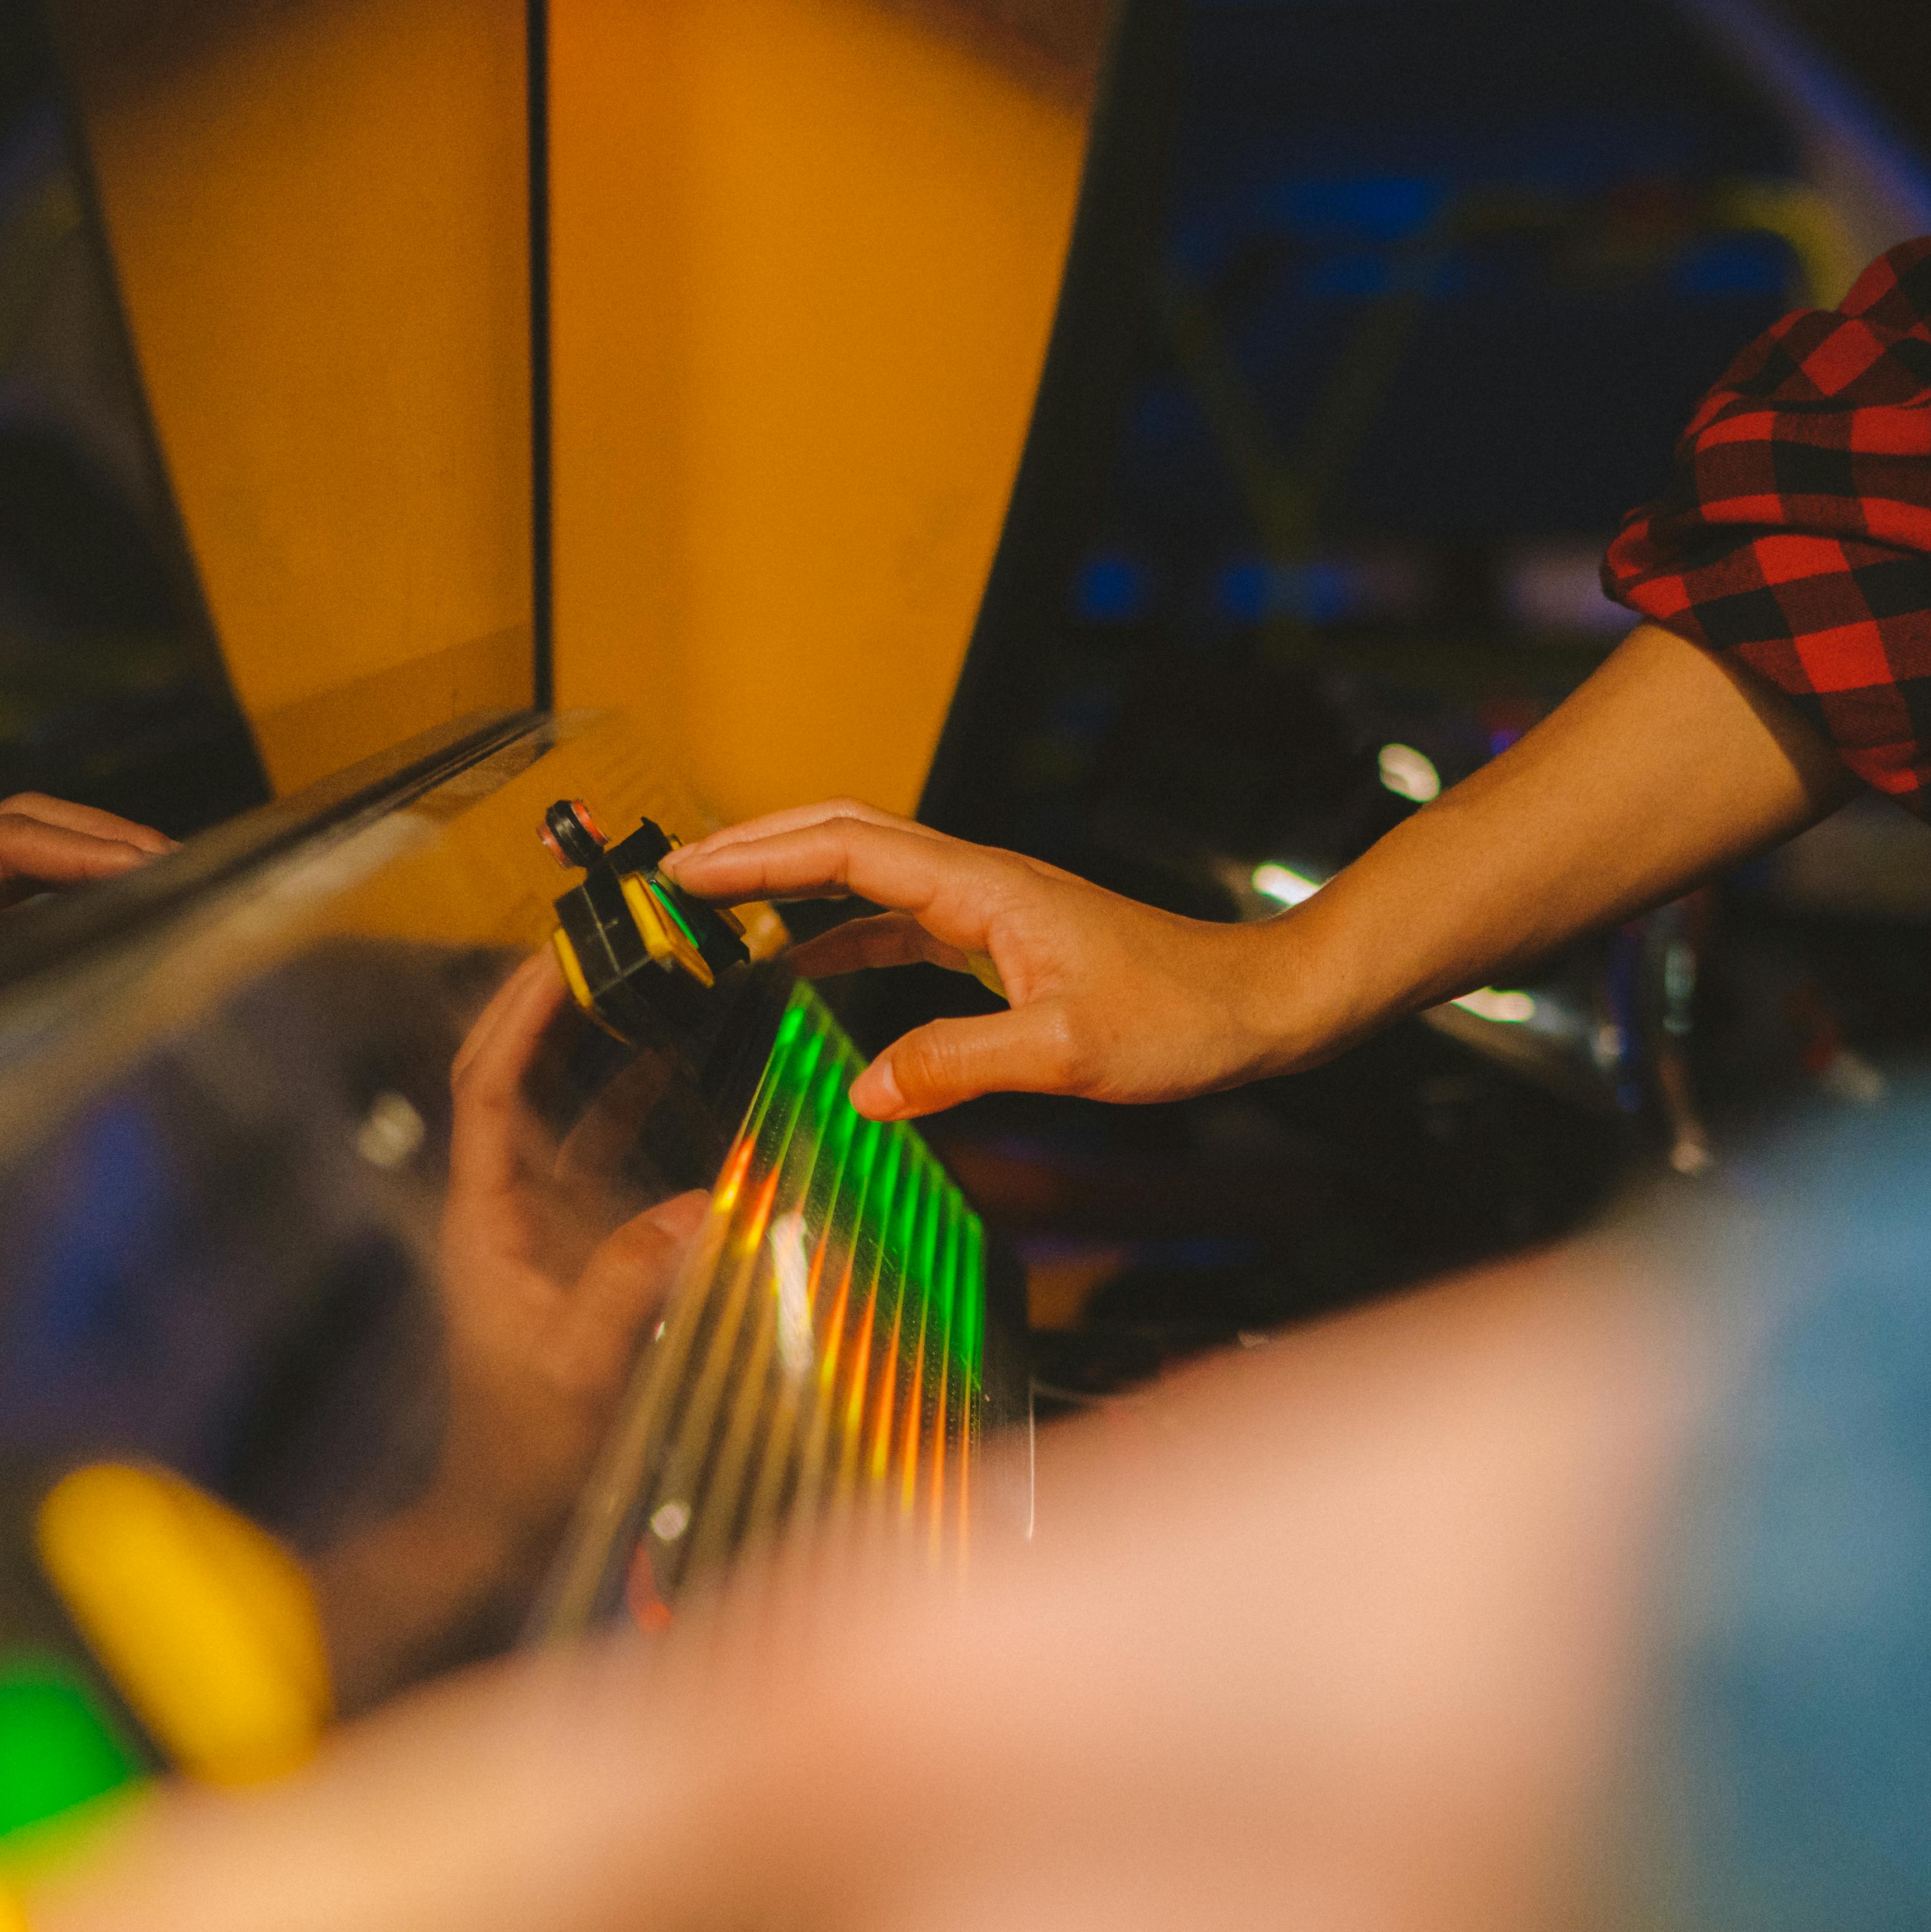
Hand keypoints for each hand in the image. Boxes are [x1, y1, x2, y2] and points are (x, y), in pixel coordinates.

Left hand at [0, 794, 171, 1072]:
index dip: (85, 852)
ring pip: (19, 863)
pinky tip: (103, 939)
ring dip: (90, 866)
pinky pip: (0, 910)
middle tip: (198, 864)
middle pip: (28, 830)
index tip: (159, 866)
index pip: (6, 846)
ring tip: (172, 892)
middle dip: (110, 840)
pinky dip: (59, 909)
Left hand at [314, 953, 706, 1683]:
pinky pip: (596, 1155)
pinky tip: (675, 1073)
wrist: (500, 1518)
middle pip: (513, 1074)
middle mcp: (501, 1205)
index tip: (561, 954)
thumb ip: (631, 1282)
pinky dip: (629, 1106)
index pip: (488, 1086)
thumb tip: (706, 1202)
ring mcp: (535, 1223)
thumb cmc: (524, 1452)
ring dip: (593, 1046)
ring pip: (558, 1107)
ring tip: (646, 984)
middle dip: (551, 1004)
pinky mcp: (570, 1247)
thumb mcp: (580, 1368)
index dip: (520, 1013)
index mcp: (482, 1218)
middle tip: (608, 942)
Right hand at [663, 806, 1337, 1120]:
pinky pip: (897, 922)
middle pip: (843, 838)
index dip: (757, 856)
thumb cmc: (1181, 1020)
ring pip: (866, 876)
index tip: (683, 871)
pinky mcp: (1001, 940)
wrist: (1256, 1005)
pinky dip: (839, 932)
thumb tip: (864, 1093)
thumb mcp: (1068, 1054)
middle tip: (673, 877)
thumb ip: (961, 1065)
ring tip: (715, 913)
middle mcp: (978, 882)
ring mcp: (988, 908)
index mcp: (983, 887)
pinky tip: (803, 966)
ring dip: (790, 886)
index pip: (845, 850)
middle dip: (755, 849)